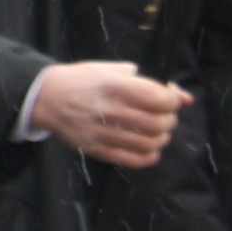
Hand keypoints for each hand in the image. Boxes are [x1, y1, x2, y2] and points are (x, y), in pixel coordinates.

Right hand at [31, 60, 189, 170]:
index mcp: (116, 85)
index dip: (172, 101)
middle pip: (158, 124)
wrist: (47, 97)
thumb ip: (150, 82)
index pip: (160, 99)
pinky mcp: (97, 149)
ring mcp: (103, 132)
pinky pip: (133, 160)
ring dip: (160, 139)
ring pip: (149, 143)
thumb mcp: (113, 70)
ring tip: (156, 132)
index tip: (169, 101)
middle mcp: (110, 110)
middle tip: (165, 118)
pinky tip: (148, 148)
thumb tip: (184, 97)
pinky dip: (149, 156)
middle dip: (169, 121)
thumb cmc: (83, 80)